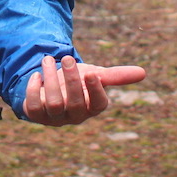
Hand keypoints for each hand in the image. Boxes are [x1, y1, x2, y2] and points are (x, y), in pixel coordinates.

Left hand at [22, 55, 146, 125]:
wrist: (50, 86)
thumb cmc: (77, 82)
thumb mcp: (94, 76)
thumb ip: (115, 75)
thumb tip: (143, 72)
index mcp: (92, 107)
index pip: (98, 105)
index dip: (96, 90)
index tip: (93, 73)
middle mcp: (75, 115)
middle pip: (74, 103)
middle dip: (71, 80)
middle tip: (68, 59)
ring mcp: (54, 117)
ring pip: (53, 103)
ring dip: (51, 79)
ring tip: (48, 59)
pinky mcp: (36, 114)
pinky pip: (33, 107)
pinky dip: (33, 89)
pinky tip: (36, 75)